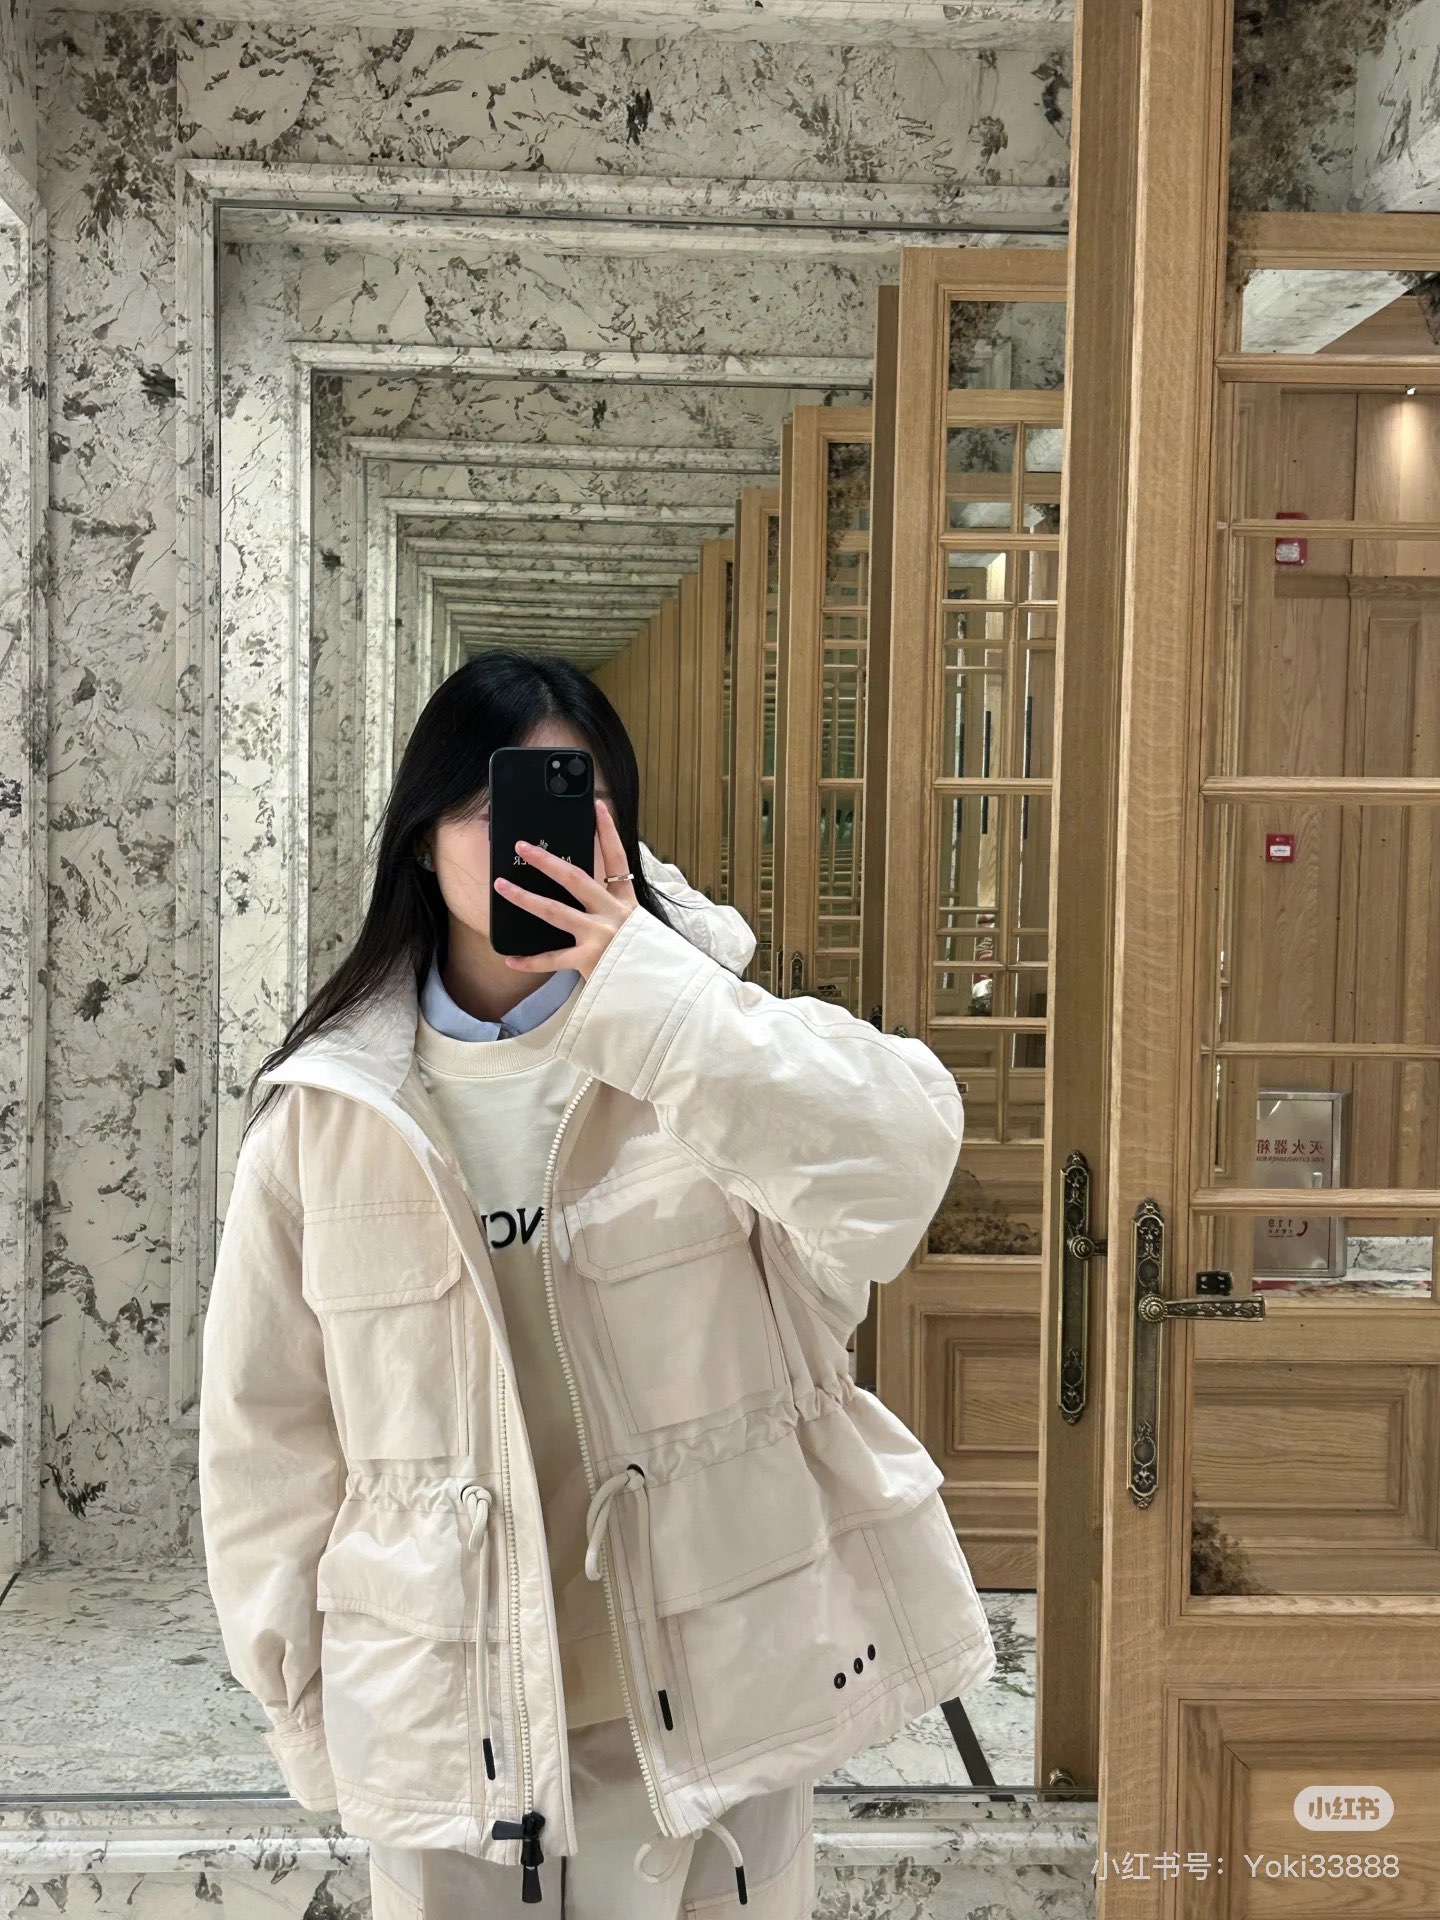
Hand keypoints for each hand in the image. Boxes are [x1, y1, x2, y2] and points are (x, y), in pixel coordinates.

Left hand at [493, 797, 638, 978]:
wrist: (662, 989)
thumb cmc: (645, 957)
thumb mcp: (637, 926)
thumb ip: (614, 909)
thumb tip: (583, 893)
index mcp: (626, 902)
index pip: (617, 858)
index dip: (607, 831)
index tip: (597, 806)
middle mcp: (613, 914)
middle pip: (575, 878)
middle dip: (546, 860)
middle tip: (522, 846)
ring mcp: (600, 936)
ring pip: (554, 911)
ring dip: (524, 897)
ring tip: (501, 886)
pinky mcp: (590, 961)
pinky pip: (552, 959)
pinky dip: (530, 961)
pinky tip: (509, 957)